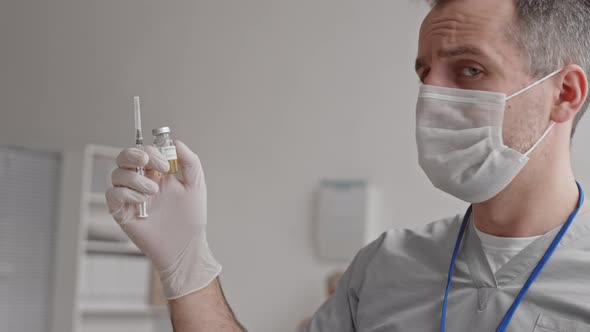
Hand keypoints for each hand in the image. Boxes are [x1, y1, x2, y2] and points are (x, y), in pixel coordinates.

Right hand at [106, 141, 221, 298]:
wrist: (186, 245)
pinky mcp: (122, 212)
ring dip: (134, 178)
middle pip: (124, 158)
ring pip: (117, 174)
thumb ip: (189, 160)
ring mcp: (130, 196)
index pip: (145, 151)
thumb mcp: (196, 184)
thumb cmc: (191, 217)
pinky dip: (125, 193)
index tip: (166, 163)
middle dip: (133, 154)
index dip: (152, 151)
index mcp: (157, 173)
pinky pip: (112, 194)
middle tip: (147, 161)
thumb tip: (175, 142)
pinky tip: (142, 200)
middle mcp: (141, 182)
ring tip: (153, 191)